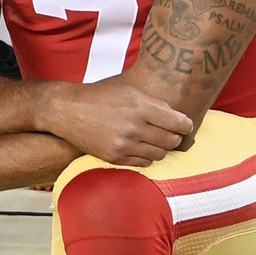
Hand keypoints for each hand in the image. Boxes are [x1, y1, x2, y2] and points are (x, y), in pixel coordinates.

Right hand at [42, 80, 193, 166]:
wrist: (69, 111)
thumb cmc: (101, 97)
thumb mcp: (129, 91)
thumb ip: (155, 103)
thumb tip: (179, 118)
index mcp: (140, 107)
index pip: (178, 123)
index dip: (185, 125)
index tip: (184, 125)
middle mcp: (133, 127)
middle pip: (171, 140)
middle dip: (174, 137)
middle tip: (169, 133)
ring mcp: (124, 145)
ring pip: (160, 154)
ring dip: (161, 148)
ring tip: (153, 140)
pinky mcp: (115, 157)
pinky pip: (144, 163)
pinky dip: (146, 156)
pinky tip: (140, 147)